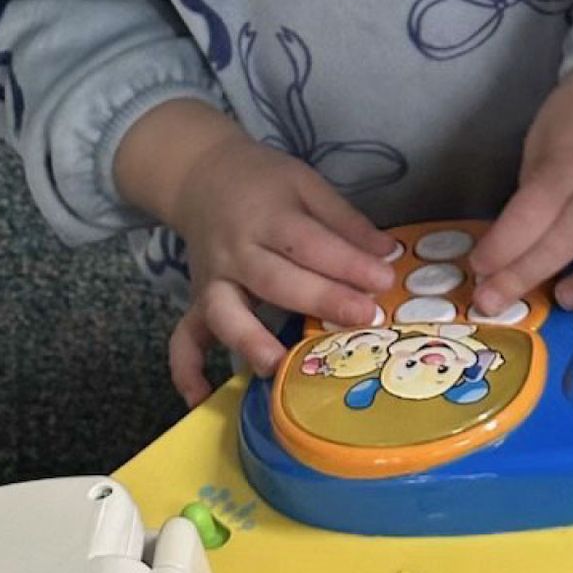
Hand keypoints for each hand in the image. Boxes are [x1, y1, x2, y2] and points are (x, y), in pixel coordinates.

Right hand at [118, 106, 398, 404]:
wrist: (200, 175)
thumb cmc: (264, 182)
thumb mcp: (306, 184)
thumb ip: (345, 220)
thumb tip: (387, 254)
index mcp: (268, 216)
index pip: (310, 244)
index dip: (348, 264)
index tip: (384, 281)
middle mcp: (236, 251)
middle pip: (275, 280)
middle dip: (320, 301)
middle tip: (365, 318)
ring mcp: (212, 280)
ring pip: (226, 313)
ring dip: (251, 342)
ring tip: (282, 368)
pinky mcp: (197, 301)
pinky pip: (184, 338)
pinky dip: (186, 370)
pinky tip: (200, 397)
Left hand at [469, 63, 572, 313]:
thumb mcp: (539, 145)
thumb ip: (535, 197)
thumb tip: (515, 250)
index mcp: (569, 163)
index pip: (531, 215)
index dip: (502, 248)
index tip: (479, 271)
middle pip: (567, 240)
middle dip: (524, 275)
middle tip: (495, 301)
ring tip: (568, 297)